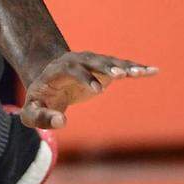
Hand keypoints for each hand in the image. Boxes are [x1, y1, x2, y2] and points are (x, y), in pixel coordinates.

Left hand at [21, 51, 157, 129]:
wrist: (47, 83)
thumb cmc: (39, 102)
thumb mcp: (31, 113)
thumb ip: (41, 118)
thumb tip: (61, 122)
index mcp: (57, 70)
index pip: (71, 69)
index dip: (84, 77)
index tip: (98, 90)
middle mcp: (76, 61)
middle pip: (92, 61)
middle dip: (106, 67)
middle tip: (120, 75)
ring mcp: (91, 63)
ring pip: (110, 62)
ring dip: (125, 66)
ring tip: (142, 71)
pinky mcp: (104, 69)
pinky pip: (121, 67)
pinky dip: (136, 69)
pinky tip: (152, 71)